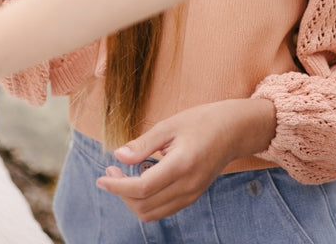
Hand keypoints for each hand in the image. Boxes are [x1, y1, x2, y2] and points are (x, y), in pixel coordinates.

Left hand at [95, 98, 276, 220]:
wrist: (234, 130)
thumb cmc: (202, 121)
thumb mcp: (170, 125)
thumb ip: (143, 143)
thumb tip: (118, 156)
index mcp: (182, 165)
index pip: (142, 188)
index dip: (117, 186)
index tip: (101, 177)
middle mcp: (188, 186)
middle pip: (144, 205)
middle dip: (121, 192)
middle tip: (111, 170)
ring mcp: (192, 194)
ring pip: (152, 212)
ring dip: (132, 199)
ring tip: (123, 174)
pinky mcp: (192, 196)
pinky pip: (163, 208)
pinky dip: (146, 200)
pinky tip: (143, 177)